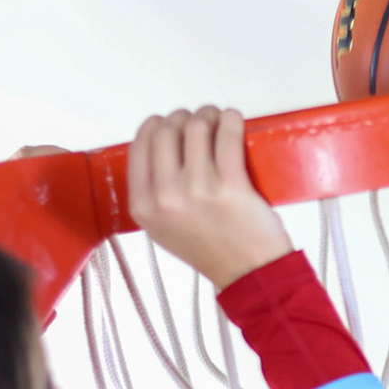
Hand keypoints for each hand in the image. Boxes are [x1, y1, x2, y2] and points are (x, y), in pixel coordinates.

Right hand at [127, 106, 294, 290]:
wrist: (248, 273)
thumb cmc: (211, 249)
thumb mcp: (162, 227)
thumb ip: (152, 192)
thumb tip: (158, 143)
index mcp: (143, 207)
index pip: (140, 144)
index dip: (157, 125)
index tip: (171, 123)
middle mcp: (165, 197)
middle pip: (167, 130)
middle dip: (184, 117)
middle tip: (200, 121)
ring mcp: (198, 191)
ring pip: (196, 127)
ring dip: (209, 114)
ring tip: (218, 120)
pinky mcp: (231, 186)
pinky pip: (227, 135)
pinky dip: (231, 119)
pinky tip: (233, 120)